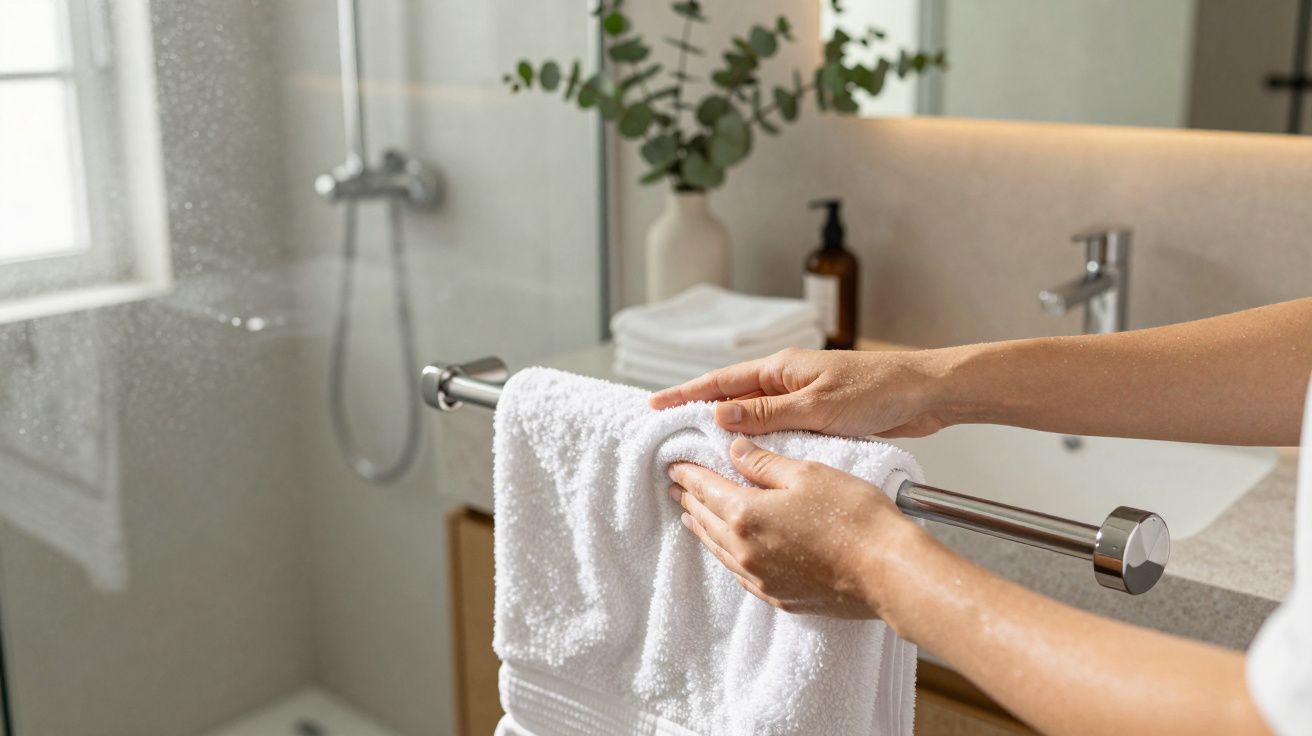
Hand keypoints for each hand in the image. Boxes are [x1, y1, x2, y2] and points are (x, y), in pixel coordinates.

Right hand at [649, 347, 955, 438]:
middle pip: (730, 397)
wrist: (924, 395)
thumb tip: (720, 414)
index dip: (685, 395)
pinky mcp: (816, 417)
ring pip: (751, 416)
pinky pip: (775, 430)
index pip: (720, 382)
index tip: (654, 407)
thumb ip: (767, 413)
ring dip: (726, 432)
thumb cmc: (876, 391)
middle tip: (667, 434)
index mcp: (780, 369)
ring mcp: (800, 398)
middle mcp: (785, 381)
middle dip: (697, 413)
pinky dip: (756, 443)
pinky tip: (746, 461)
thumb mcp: (816, 406)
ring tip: (697, 452)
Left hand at [667, 437, 921, 618]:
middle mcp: (745, 551)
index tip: (674, 465)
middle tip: (676, 487)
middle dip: (689, 500)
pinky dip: (726, 556)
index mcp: (746, 515)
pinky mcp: (780, 596)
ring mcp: (761, 578)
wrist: (887, 572)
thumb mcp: (808, 474)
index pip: (705, 488)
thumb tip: (735, 449)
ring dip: (703, 529)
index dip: (688, 474)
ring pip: (718, 550)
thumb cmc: (855, 519)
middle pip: (706, 520)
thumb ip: (765, 464)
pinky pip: (739, 573)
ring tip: (691, 516)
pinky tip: (728, 551)